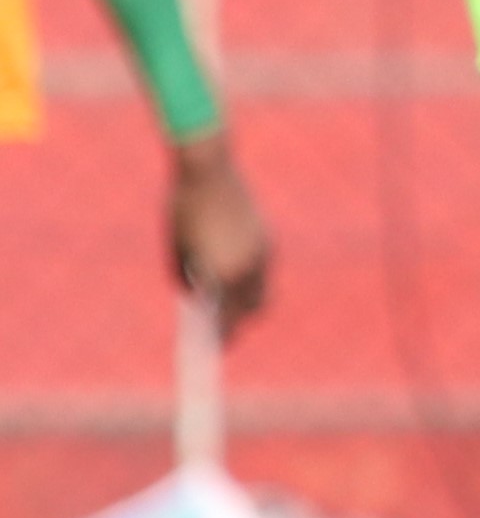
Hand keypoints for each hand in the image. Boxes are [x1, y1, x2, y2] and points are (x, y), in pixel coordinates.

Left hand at [166, 131, 271, 330]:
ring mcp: (262, 250)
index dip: (222, 337)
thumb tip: (196, 295)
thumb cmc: (182, 209)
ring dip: (246, 301)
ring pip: (262, 289)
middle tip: (221, 331)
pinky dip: (249, 279)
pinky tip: (231, 277)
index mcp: (224, 272)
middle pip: (253, 309)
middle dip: (239, 322)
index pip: (228, 319)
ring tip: (227, 307)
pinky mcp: (266, 235)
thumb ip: (186, 276)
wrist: (207, 168)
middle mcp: (250, 265)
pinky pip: (262, 269)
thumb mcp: (176, 248)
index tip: (212, 349)